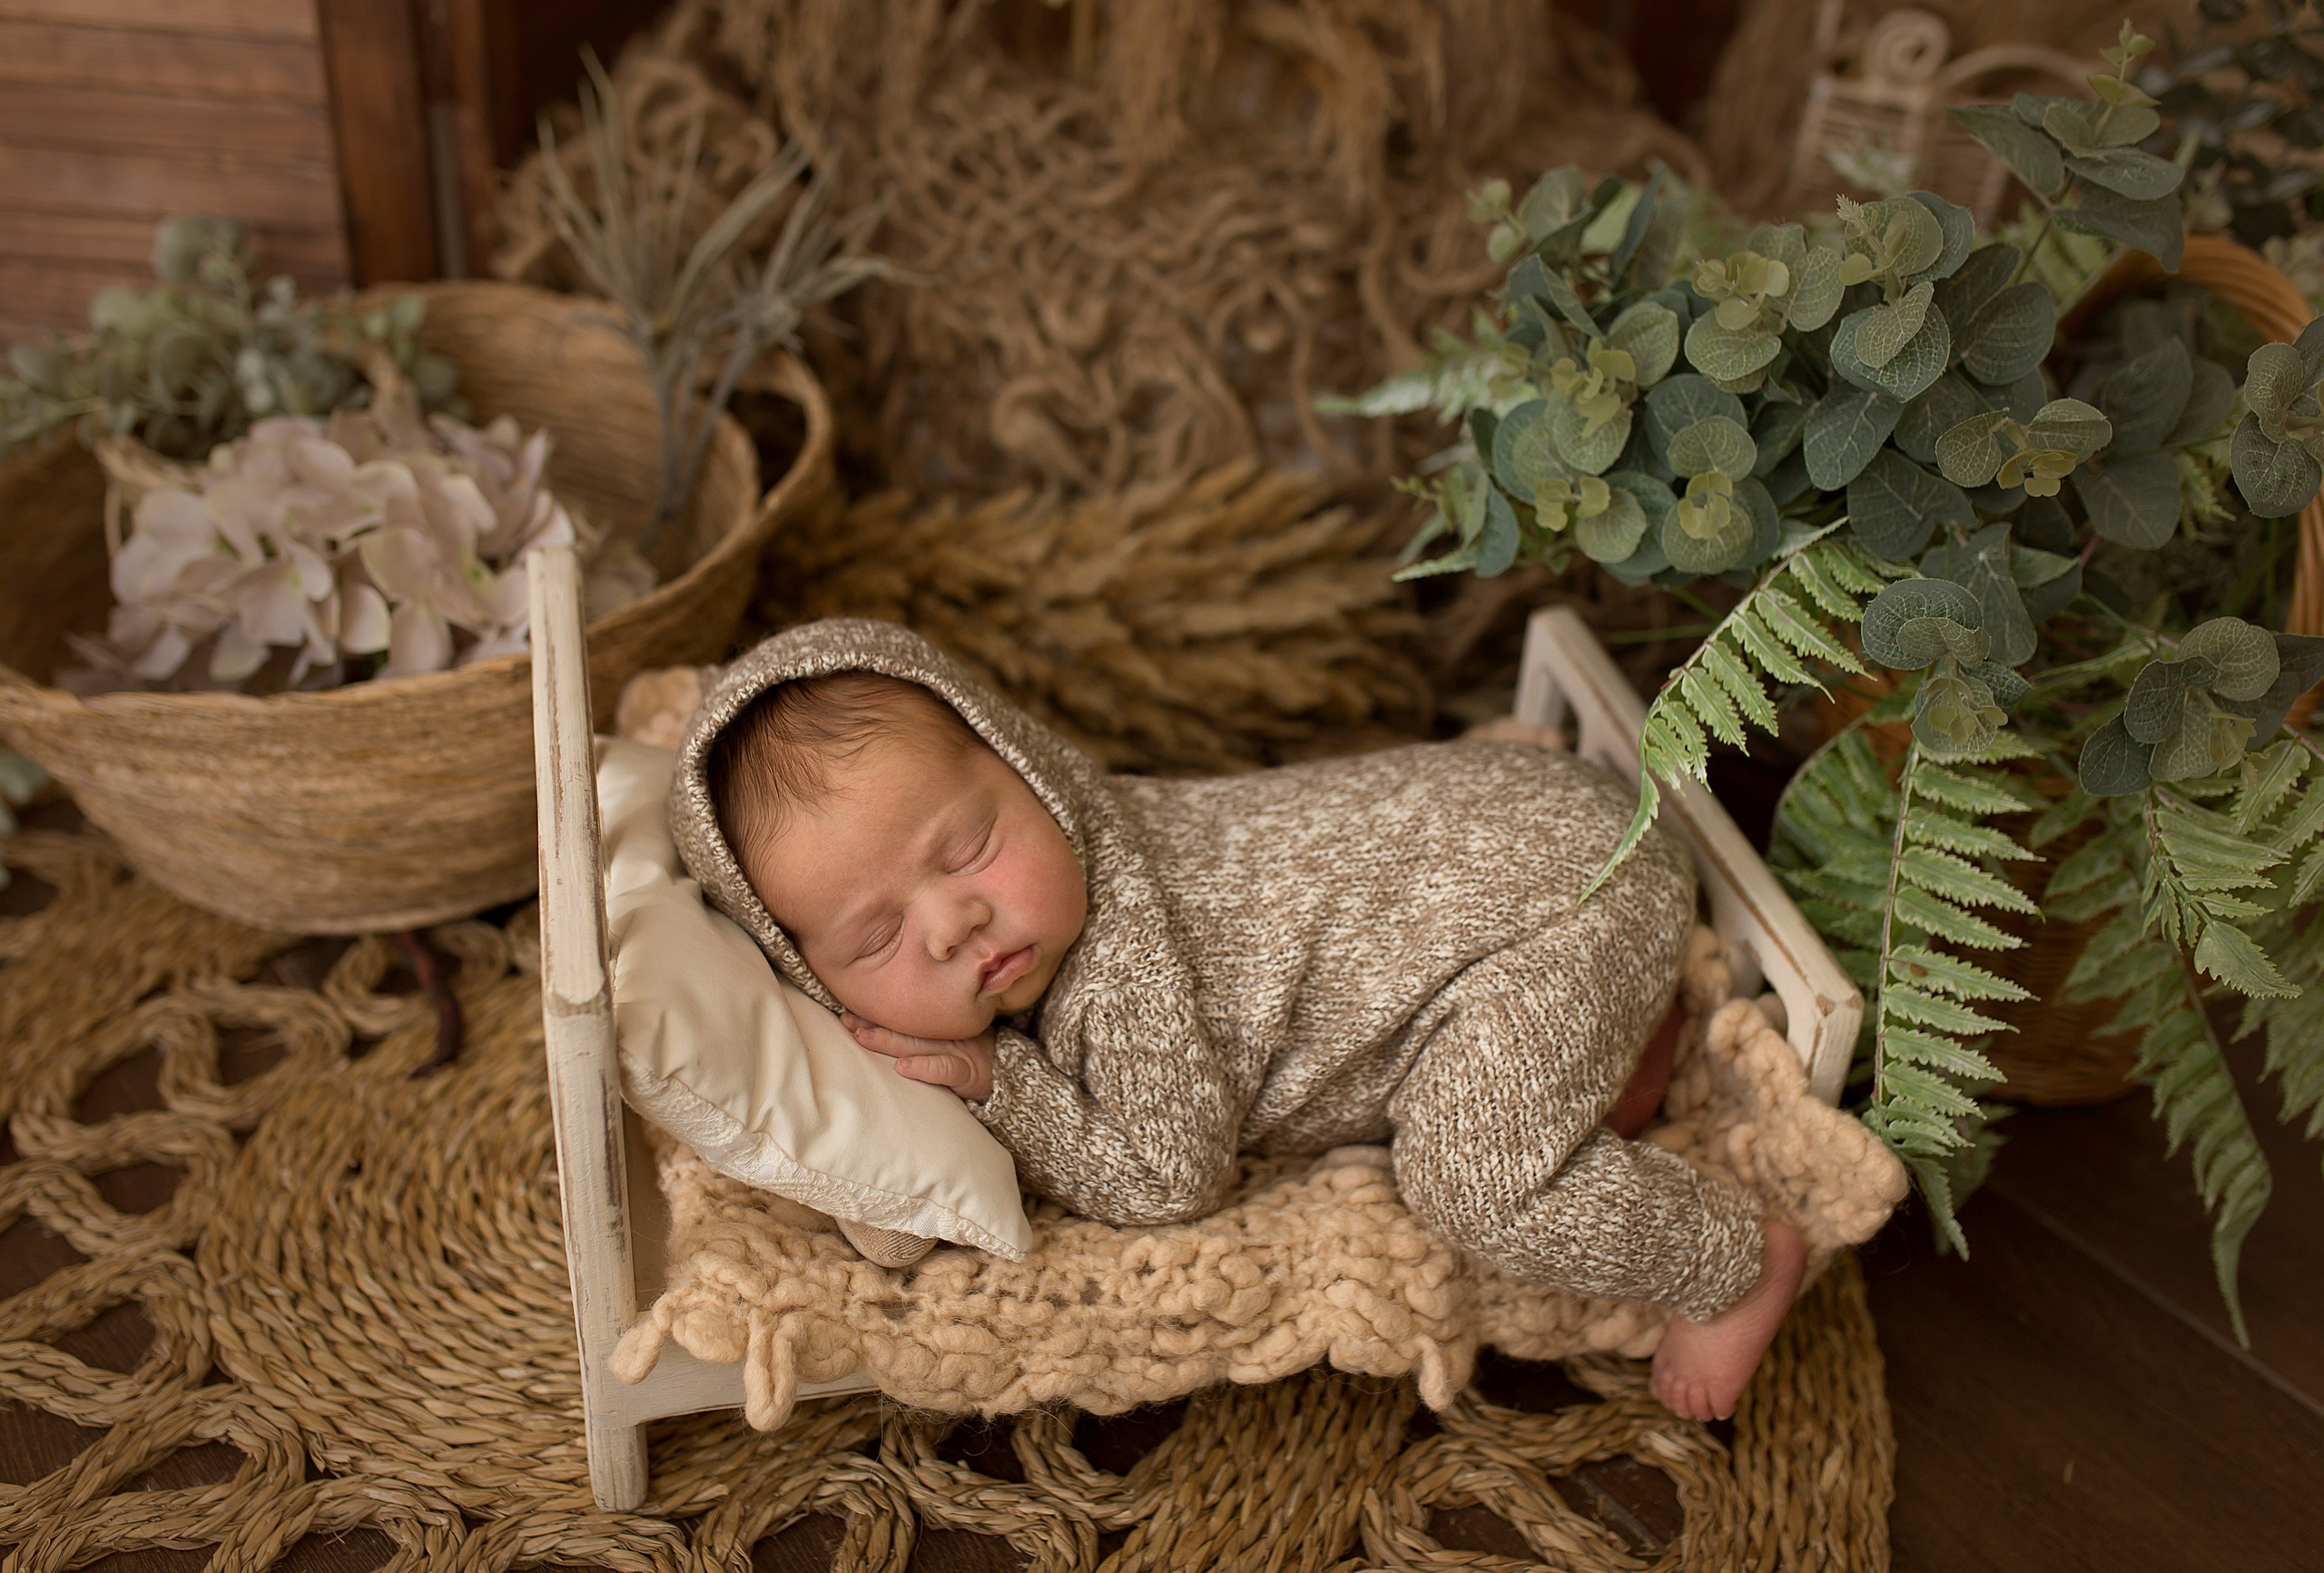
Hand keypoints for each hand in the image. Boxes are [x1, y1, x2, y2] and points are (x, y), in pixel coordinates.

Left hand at [841, 1012, 994, 1100]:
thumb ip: (918, 1029)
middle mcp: (945, 1034)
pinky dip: (924, 1068)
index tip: (846, 1010)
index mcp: (937, 1025)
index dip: (875, 1014)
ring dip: (889, 1041)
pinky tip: (903, 1068)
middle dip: (873, 1024)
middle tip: (846, 1020)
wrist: (1009, 1073)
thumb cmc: (970, 1054)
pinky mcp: (969, 1072)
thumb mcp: (946, 1038)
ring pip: (918, 1044)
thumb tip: (873, 1021)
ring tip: (862, 1037)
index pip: (902, 1017)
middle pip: (905, 1027)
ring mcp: (958, 1050)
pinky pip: (945, 1069)